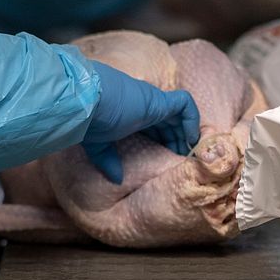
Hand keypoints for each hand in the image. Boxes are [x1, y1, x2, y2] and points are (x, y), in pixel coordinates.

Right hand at [83, 61, 201, 183]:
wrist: (87, 102)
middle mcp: (146, 106)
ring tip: (188, 154)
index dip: (165, 143)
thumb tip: (116, 179)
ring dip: (187, 134)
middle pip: (171, 124)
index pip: (156, 128)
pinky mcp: (160, 99)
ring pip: (181, 115)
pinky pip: (185, 104)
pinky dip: (192, 120)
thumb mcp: (98, 144)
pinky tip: (189, 139)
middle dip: (178, 142)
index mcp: (132, 115)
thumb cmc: (90, 121)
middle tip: (182, 161)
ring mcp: (154, 101)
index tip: (168, 161)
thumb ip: (108, 159)